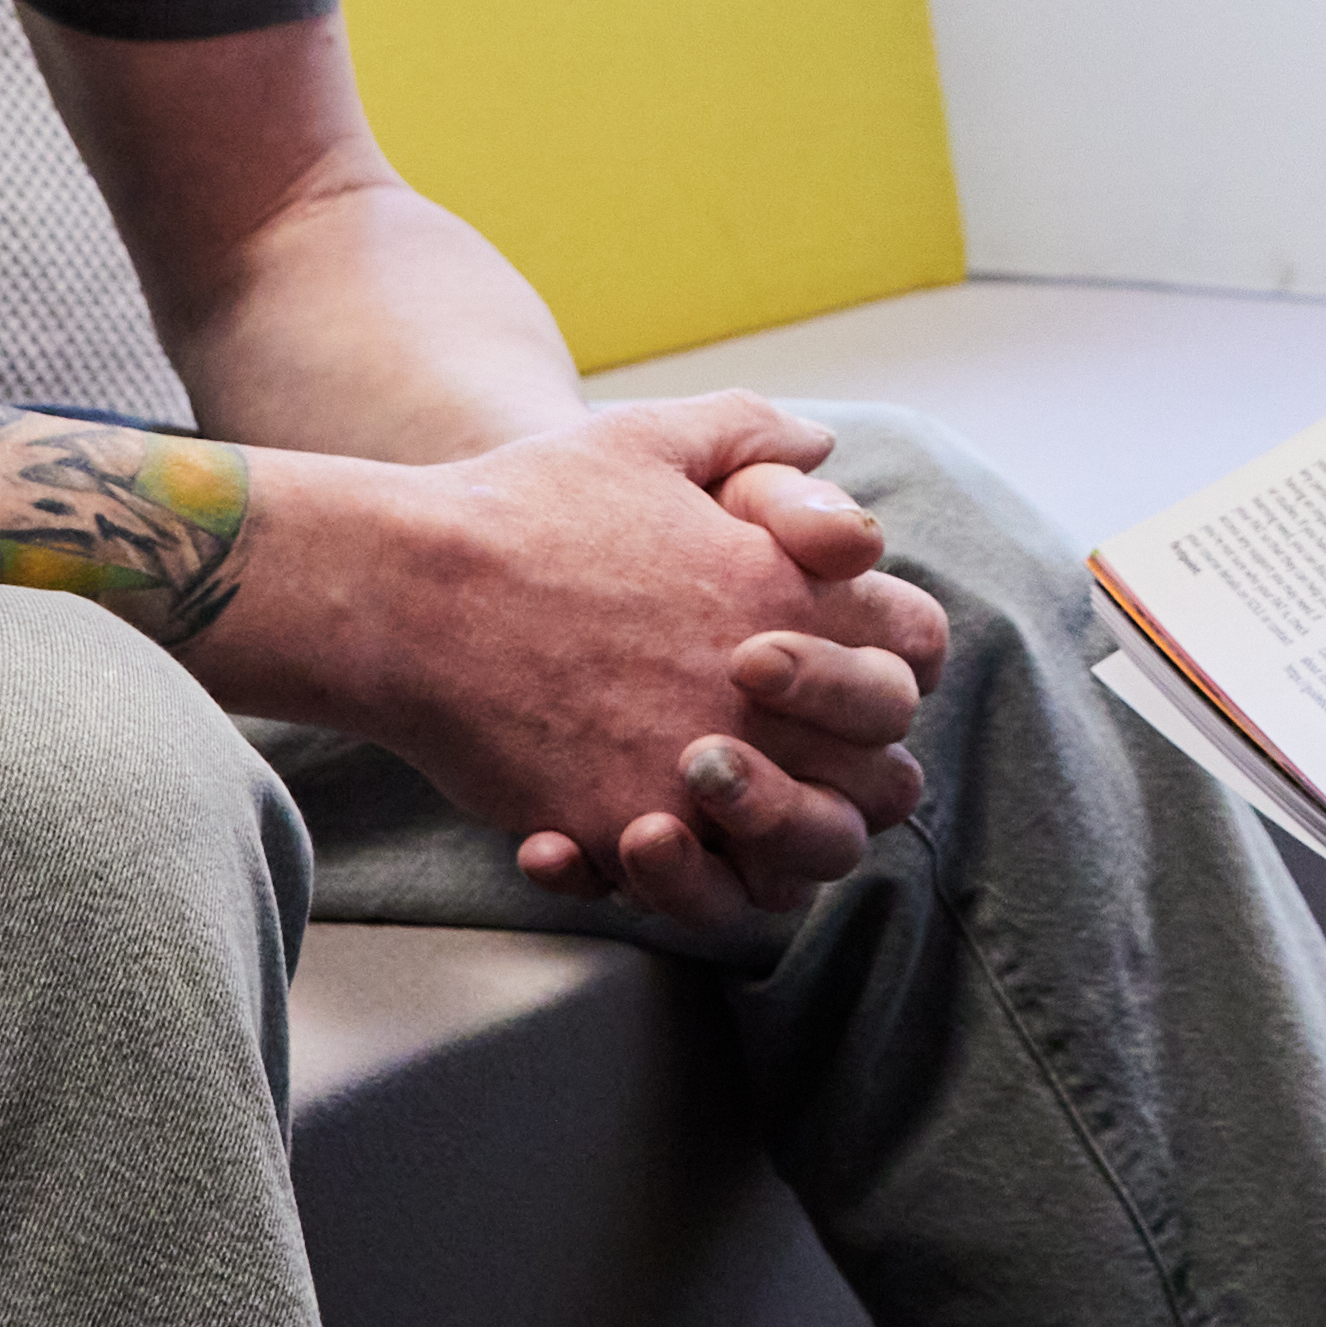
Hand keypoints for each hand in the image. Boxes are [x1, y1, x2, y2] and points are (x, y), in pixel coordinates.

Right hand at [280, 398, 949, 944]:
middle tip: (790, 751)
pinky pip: (709, 892)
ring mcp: (702, 771)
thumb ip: (748, 434)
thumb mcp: (650, 437)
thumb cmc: (525, 507)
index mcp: (790, 592)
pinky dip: (700, 880)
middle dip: (858, 766)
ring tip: (727, 805)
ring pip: (817, 851)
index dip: (890, 659)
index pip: (915, 648)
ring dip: (793, 837)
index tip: (833, 665)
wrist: (410, 590)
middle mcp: (768, 692)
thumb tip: (823, 449)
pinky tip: (649, 836)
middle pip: (887, 769)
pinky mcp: (628, 828)